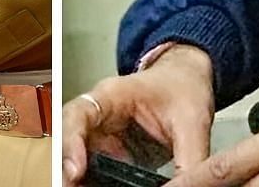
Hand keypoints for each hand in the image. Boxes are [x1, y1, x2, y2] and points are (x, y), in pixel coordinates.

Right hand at [62, 45, 215, 185]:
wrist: (186, 82)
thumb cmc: (181, 87)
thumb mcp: (192, 122)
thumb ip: (188, 159)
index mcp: (112, 96)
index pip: (79, 114)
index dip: (70, 141)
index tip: (74, 169)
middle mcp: (98, 116)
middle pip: (69, 141)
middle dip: (67, 170)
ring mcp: (101, 138)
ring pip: (78, 160)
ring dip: (78, 179)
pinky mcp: (110, 156)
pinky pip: (94, 172)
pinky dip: (92, 183)